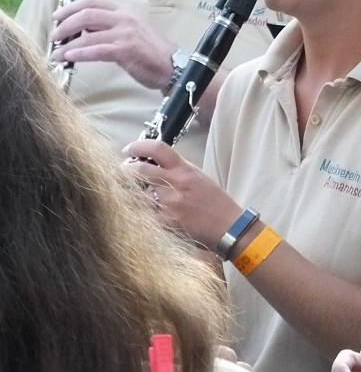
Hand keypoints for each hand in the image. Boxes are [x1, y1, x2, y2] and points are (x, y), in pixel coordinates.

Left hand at [50, 0, 174, 89]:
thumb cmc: (149, 50)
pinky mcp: (125, 51)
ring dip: (67, 44)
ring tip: (56, 53)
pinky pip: (95, 50)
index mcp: (125, 11)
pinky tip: (68, 57)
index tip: (57, 16)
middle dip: (65, 25)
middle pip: (86, 15)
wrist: (171, 66)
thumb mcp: (131, 29)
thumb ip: (109, 25)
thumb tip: (82, 29)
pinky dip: (79, 53)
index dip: (71, 7)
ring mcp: (125, 34)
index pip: (93, 1)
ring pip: (87, 35)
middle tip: (54, 36)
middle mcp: (125, 18)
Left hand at [123, 139, 240, 247]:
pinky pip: (141, 214)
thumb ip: (178, 169)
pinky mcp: (165, 222)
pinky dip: (136, 213)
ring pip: (134, 194)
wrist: (228, 226)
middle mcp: (175, 183)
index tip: (128, 150)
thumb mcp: (199, 177)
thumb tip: (154, 162)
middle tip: (120, 174)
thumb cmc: (215, 201)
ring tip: (126, 195)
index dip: (138, 146)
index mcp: (184, 169)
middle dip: (123, 171)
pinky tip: (137, 214)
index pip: (158, 149)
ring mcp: (168, 203)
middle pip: (138, 170)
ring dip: (126, 193)